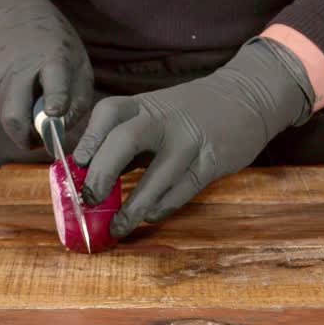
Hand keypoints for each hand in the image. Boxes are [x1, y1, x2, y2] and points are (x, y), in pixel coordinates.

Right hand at [0, 0, 94, 148]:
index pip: (54, 82)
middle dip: (28, 137)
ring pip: (7, 118)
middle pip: (14, 116)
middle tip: (42, 139)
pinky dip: (16, 112)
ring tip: (37, 115)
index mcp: (53, 58)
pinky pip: (2, 109)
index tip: (54, 114)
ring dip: (22, 126)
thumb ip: (79, 98)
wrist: (11, 14)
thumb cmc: (54, 43)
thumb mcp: (79, 61)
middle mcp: (20, 69)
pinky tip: (23, 97)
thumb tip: (63, 130)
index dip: (55, 100)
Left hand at [73, 38, 315, 237]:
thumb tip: (89, 176)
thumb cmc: (190, 112)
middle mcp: (164, 119)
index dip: (88, 137)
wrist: (247, 96)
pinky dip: (163, 206)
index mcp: (144, 105)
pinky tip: (150, 216)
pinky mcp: (213, 160)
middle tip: (90, 198)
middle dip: (102, 172)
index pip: (109, 112)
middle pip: (125, 140)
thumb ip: (126, 139)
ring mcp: (190, 139)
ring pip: (157, 174)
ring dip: (133, 206)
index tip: (76, 163)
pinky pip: (183, 189)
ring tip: (117, 228)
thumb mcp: (156, 114)